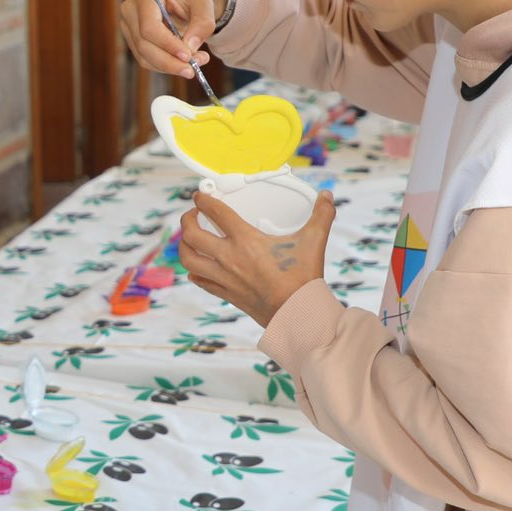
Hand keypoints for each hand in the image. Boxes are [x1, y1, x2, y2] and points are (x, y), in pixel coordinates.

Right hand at [118, 0, 226, 77]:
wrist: (187, 1)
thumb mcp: (205, 4)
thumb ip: (203, 23)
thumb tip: (190, 47)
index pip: (149, 26)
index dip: (167, 44)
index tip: (187, 56)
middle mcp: (131, 12)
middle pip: (144, 45)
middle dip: (169, 61)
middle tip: (193, 69)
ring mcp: (130, 29)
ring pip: (144, 58)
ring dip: (170, 66)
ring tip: (195, 64)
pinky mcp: (134, 43)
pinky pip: (147, 62)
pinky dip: (166, 67)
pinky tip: (184, 63)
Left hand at [179, 191, 336, 325]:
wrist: (297, 315)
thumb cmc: (304, 278)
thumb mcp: (314, 241)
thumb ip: (321, 215)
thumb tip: (328, 196)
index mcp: (246, 240)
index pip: (215, 212)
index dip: (203, 200)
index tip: (199, 195)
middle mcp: (229, 258)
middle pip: (192, 235)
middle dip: (186, 221)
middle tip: (192, 215)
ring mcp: (224, 278)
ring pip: (188, 259)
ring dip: (183, 246)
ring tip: (188, 239)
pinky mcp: (226, 294)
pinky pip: (201, 281)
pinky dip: (194, 272)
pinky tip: (197, 267)